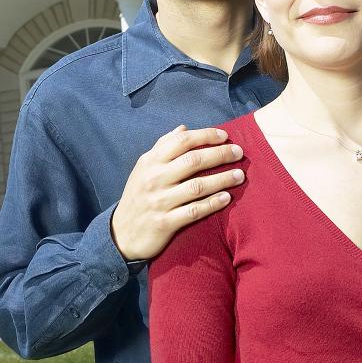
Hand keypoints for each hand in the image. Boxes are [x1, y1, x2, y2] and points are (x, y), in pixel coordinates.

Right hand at [110, 125, 245, 260]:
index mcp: (150, 162)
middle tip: (239, 152)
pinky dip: (212, 204)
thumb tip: (183, 129)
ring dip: (222, 179)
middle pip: (193, 161)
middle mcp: (154, 179)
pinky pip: (194, 211)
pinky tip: (227, 198)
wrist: (121, 234)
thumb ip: (163, 147)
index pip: (181, 142)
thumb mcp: (144, 168)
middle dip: (219, 154)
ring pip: (197, 186)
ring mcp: (160, 201)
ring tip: (240, 175)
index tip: (225, 135)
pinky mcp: (165, 223)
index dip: (205, 136)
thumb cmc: (138, 196)